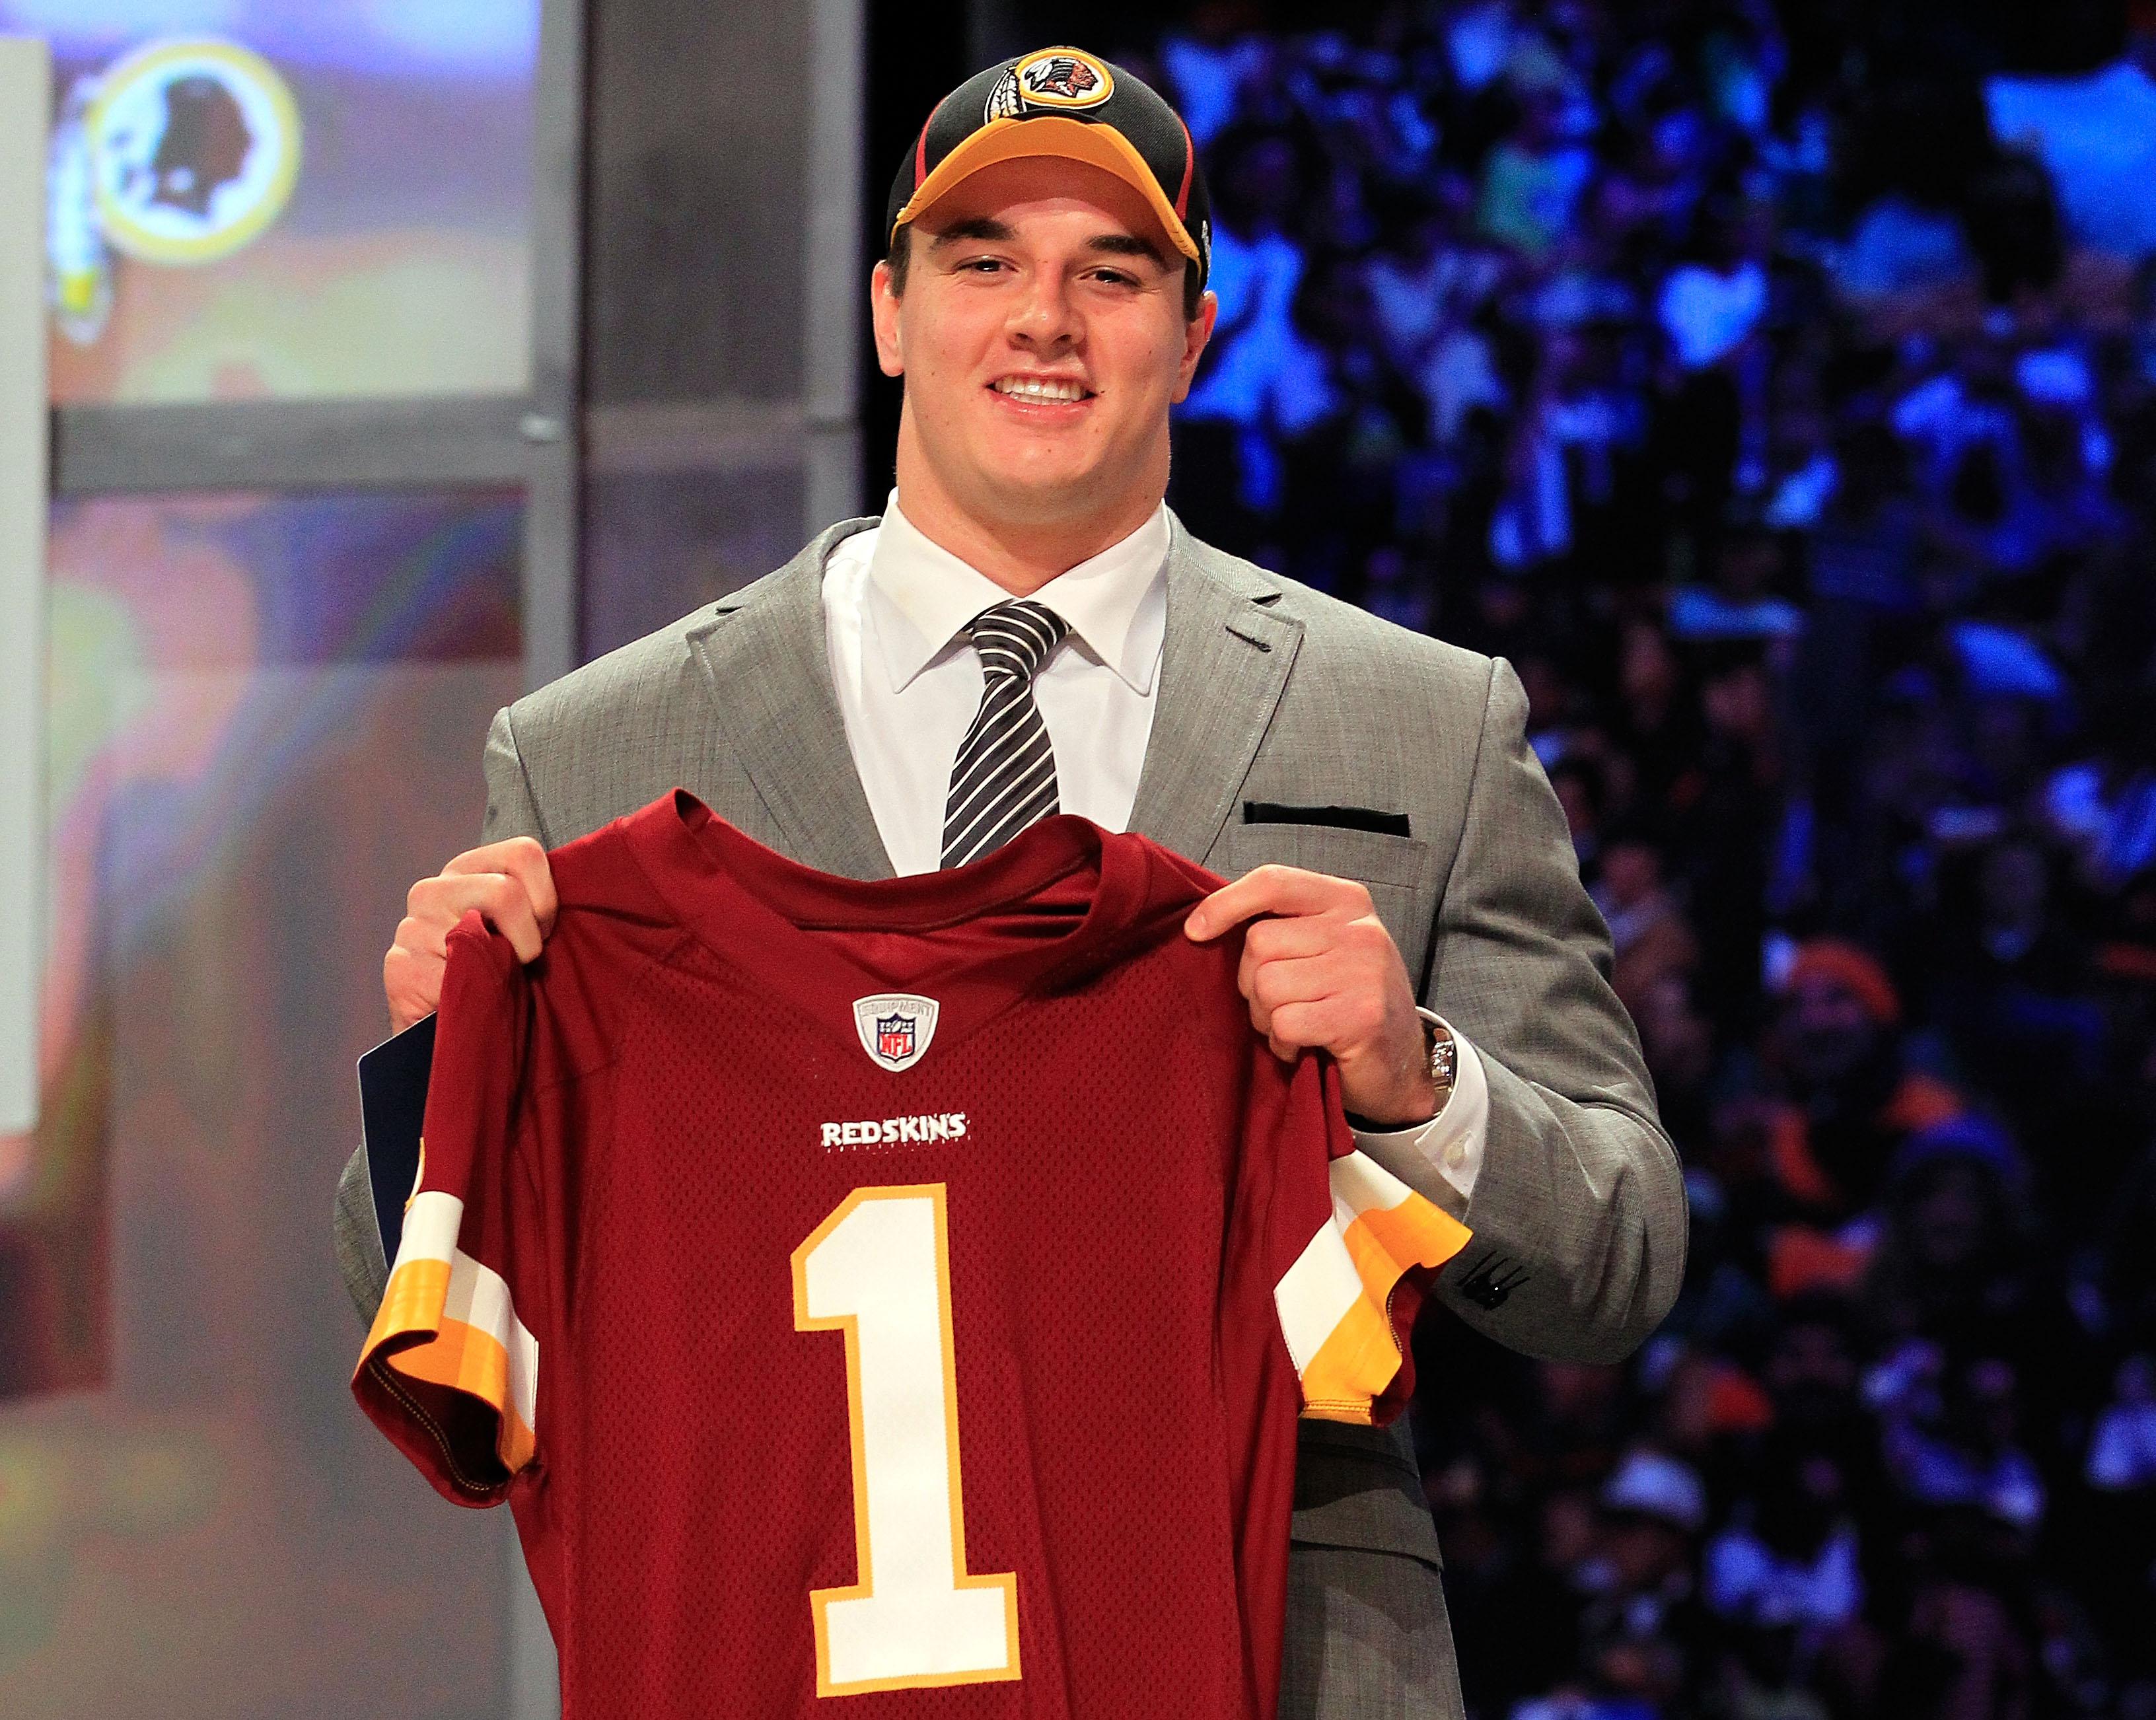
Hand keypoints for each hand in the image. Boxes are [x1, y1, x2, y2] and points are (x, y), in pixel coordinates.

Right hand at [383, 837, 557, 1031]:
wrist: (448, 1032)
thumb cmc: (498, 976)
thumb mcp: (520, 929)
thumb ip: (536, 902)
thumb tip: (583, 885)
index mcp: (465, 870)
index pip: (523, 853)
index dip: (548, 898)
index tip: (547, 931)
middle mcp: (431, 890)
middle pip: (506, 892)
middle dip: (531, 937)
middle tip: (523, 963)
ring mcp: (410, 927)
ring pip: (485, 937)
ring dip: (505, 969)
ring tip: (495, 983)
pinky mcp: (400, 968)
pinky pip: (460, 976)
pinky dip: (479, 996)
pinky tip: (471, 1001)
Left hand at [1184, 864, 1436, 1126]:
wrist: (1403, 1062)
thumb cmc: (1346, 999)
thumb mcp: (1323, 946)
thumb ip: (1282, 926)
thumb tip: (1204, 921)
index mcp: (1346, 900)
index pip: (1272, 882)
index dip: (1225, 904)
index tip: (1195, 931)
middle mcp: (1359, 929)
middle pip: (1259, 943)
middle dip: (1252, 983)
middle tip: (1280, 1004)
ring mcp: (1364, 971)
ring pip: (1267, 987)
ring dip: (1267, 1018)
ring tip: (1296, 1025)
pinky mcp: (1361, 1016)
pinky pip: (1285, 1024)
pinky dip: (1283, 1044)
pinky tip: (1305, 1047)